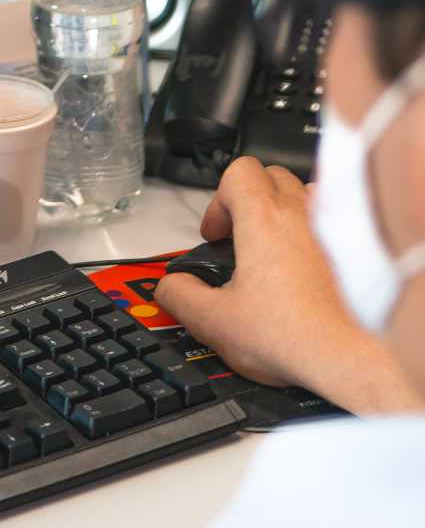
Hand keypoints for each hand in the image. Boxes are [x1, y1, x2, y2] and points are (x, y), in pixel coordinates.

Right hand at [155, 156, 420, 409]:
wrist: (354, 356)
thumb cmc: (299, 335)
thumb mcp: (217, 323)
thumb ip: (181, 297)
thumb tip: (170, 288)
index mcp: (264, 219)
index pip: (238, 171)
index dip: (218, 200)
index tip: (216, 234)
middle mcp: (301, 213)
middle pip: (269, 176)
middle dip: (247, 202)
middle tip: (239, 238)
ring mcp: (332, 227)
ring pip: (303, 194)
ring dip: (283, 212)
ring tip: (273, 248)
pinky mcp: (356, 248)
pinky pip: (332, 218)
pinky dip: (315, 230)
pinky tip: (307, 263)